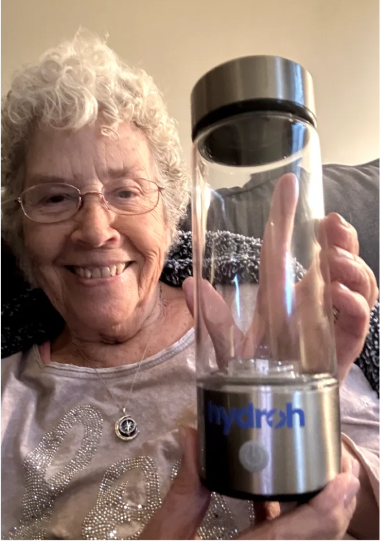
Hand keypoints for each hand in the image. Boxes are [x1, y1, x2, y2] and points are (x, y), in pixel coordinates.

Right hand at [140, 427, 359, 540]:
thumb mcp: (166, 535)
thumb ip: (185, 488)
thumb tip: (192, 435)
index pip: (298, 536)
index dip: (328, 508)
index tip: (344, 477)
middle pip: (314, 539)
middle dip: (334, 504)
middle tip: (339, 466)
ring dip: (316, 508)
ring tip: (319, 474)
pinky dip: (288, 518)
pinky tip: (274, 495)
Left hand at [183, 173, 377, 381]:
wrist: (275, 413)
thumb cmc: (255, 374)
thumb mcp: (229, 346)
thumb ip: (214, 319)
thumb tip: (189, 284)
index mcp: (282, 294)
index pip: (285, 249)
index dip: (286, 216)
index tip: (288, 184)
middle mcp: (310, 301)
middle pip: (334, 258)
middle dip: (341, 236)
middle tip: (331, 225)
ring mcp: (330, 321)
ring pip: (355, 282)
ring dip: (351, 266)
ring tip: (335, 262)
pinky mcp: (343, 346)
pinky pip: (358, 320)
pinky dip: (353, 304)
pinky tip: (338, 296)